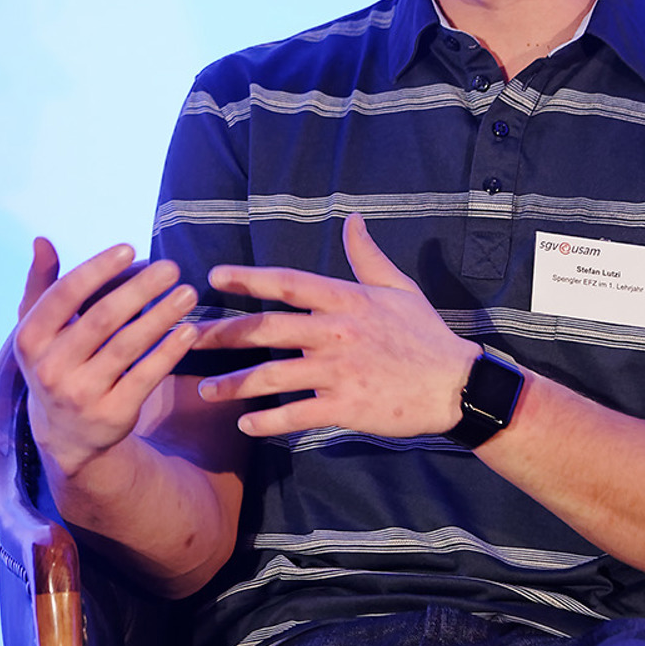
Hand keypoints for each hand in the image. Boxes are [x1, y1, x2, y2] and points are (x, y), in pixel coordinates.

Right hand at [12, 237, 198, 476]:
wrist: (66, 434)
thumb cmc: (57, 363)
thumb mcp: (40, 329)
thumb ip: (41, 284)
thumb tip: (42, 241)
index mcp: (29, 339)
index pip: (65, 295)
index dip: (97, 269)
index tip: (130, 248)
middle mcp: (50, 369)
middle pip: (101, 319)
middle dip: (140, 289)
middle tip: (172, 267)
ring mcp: (81, 395)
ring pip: (127, 346)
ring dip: (161, 316)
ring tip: (187, 293)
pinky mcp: (112, 414)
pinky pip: (146, 376)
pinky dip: (169, 352)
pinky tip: (189, 331)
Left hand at [194, 213, 478, 437]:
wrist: (458, 387)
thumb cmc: (426, 336)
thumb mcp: (399, 289)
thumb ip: (367, 257)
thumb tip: (352, 220)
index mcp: (345, 301)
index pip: (288, 283)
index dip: (249, 279)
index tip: (214, 277)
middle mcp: (336, 333)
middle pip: (265, 330)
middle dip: (222, 334)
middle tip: (186, 338)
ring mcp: (339, 372)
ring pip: (272, 377)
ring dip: (233, 385)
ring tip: (204, 391)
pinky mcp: (346, 407)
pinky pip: (296, 415)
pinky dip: (267, 422)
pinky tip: (245, 425)